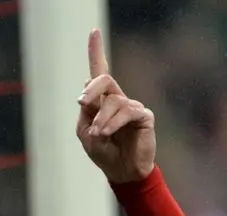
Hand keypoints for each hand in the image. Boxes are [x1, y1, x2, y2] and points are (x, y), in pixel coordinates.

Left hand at [76, 29, 154, 184]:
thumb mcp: (86, 133)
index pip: (99, 72)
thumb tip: (87, 87)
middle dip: (91, 89)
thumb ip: (86, 112)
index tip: (93, 31)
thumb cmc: (104, 153)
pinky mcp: (144, 116)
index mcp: (102, 101)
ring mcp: (132, 107)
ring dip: (101, 118)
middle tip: (82, 102)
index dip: (96, 51)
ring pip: (113, 101)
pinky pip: (126, 112)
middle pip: (104, 79)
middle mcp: (118, 99)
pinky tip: (106, 133)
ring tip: (99, 134)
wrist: (122, 173)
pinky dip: (112, 122)